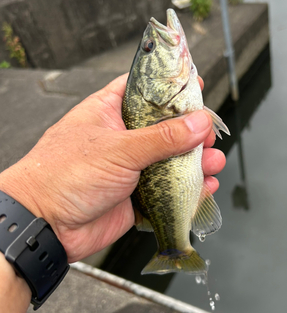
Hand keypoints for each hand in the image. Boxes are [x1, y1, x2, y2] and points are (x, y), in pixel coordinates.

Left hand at [0, 74, 225, 262]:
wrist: (47, 227)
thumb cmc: (67, 175)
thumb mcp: (119, 149)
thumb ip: (163, 137)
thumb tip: (199, 123)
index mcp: (109, 112)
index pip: (143, 90)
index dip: (169, 88)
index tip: (195, 85)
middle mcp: (122, 138)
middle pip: (165, 127)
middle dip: (192, 131)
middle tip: (210, 134)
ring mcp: (130, 168)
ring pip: (170, 160)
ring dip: (195, 162)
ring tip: (214, 162)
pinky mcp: (136, 197)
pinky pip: (168, 190)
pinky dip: (187, 189)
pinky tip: (205, 187)